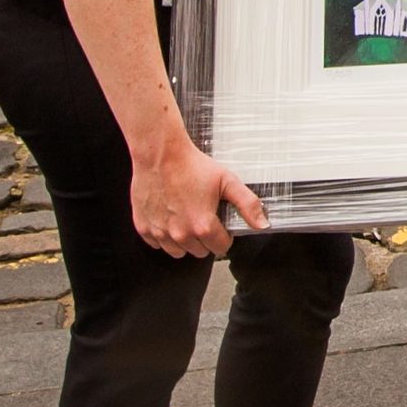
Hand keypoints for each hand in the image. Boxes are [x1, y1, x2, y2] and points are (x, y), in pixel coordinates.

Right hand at [130, 132, 266, 256]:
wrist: (160, 154)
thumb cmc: (192, 165)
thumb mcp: (227, 181)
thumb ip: (248, 204)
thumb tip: (262, 224)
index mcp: (203, 226)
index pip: (221, 248)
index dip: (224, 236)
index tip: (219, 223)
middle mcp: (181, 234)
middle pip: (200, 251)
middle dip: (204, 238)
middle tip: (202, 216)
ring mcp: (161, 233)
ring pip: (178, 252)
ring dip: (184, 240)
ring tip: (185, 218)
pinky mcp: (144, 228)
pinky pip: (157, 244)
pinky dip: (163, 235)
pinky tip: (169, 217)